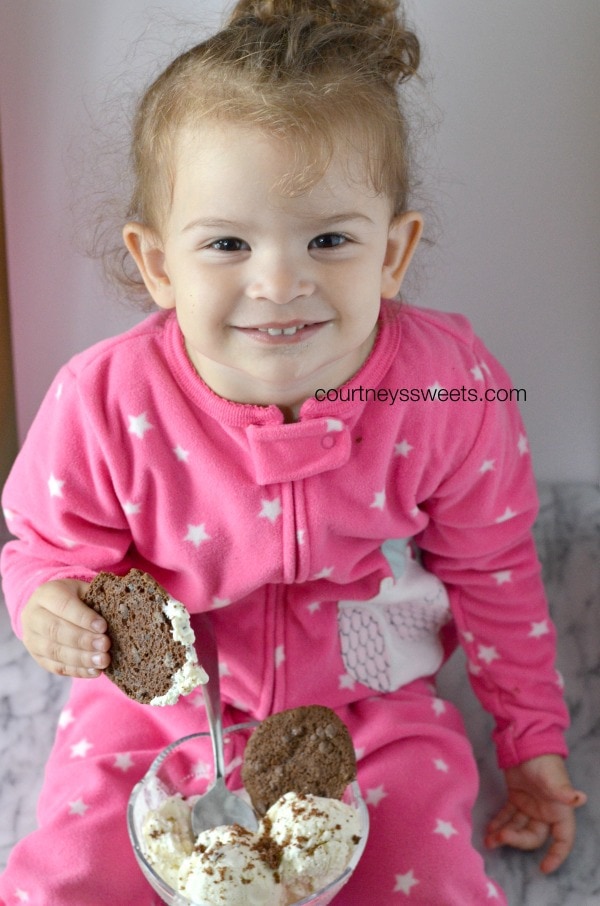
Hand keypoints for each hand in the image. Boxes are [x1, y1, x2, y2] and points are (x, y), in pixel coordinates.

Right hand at [21, 579, 110, 677]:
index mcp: (46, 594)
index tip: (103, 627)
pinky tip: (95, 671)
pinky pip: (56, 667)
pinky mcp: (38, 657)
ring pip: (55, 651)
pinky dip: (77, 671)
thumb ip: (97, 598)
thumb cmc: (74, 598)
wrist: (49, 609)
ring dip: (81, 659)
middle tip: (105, 645)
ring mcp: (32, 638)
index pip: (64, 606)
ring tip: (103, 661)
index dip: (83, 617)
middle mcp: (33, 616)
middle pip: (56, 630)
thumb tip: (121, 610)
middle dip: (83, 640)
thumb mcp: (83, 590)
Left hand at [485, 754, 586, 872]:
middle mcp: (545, 811)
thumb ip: (563, 792)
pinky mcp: (516, 797)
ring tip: (489, 840)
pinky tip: (489, 830)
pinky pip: (508, 815)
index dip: (556, 855)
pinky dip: (499, 822)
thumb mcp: (553, 778)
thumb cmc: (543, 761)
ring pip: (518, 828)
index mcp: (559, 811)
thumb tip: (580, 798)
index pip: (563, 839)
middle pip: (534, 836)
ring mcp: (530, 805)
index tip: (543, 868)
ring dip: (505, 834)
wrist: (524, 741)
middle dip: (518, 840)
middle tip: (501, 837)